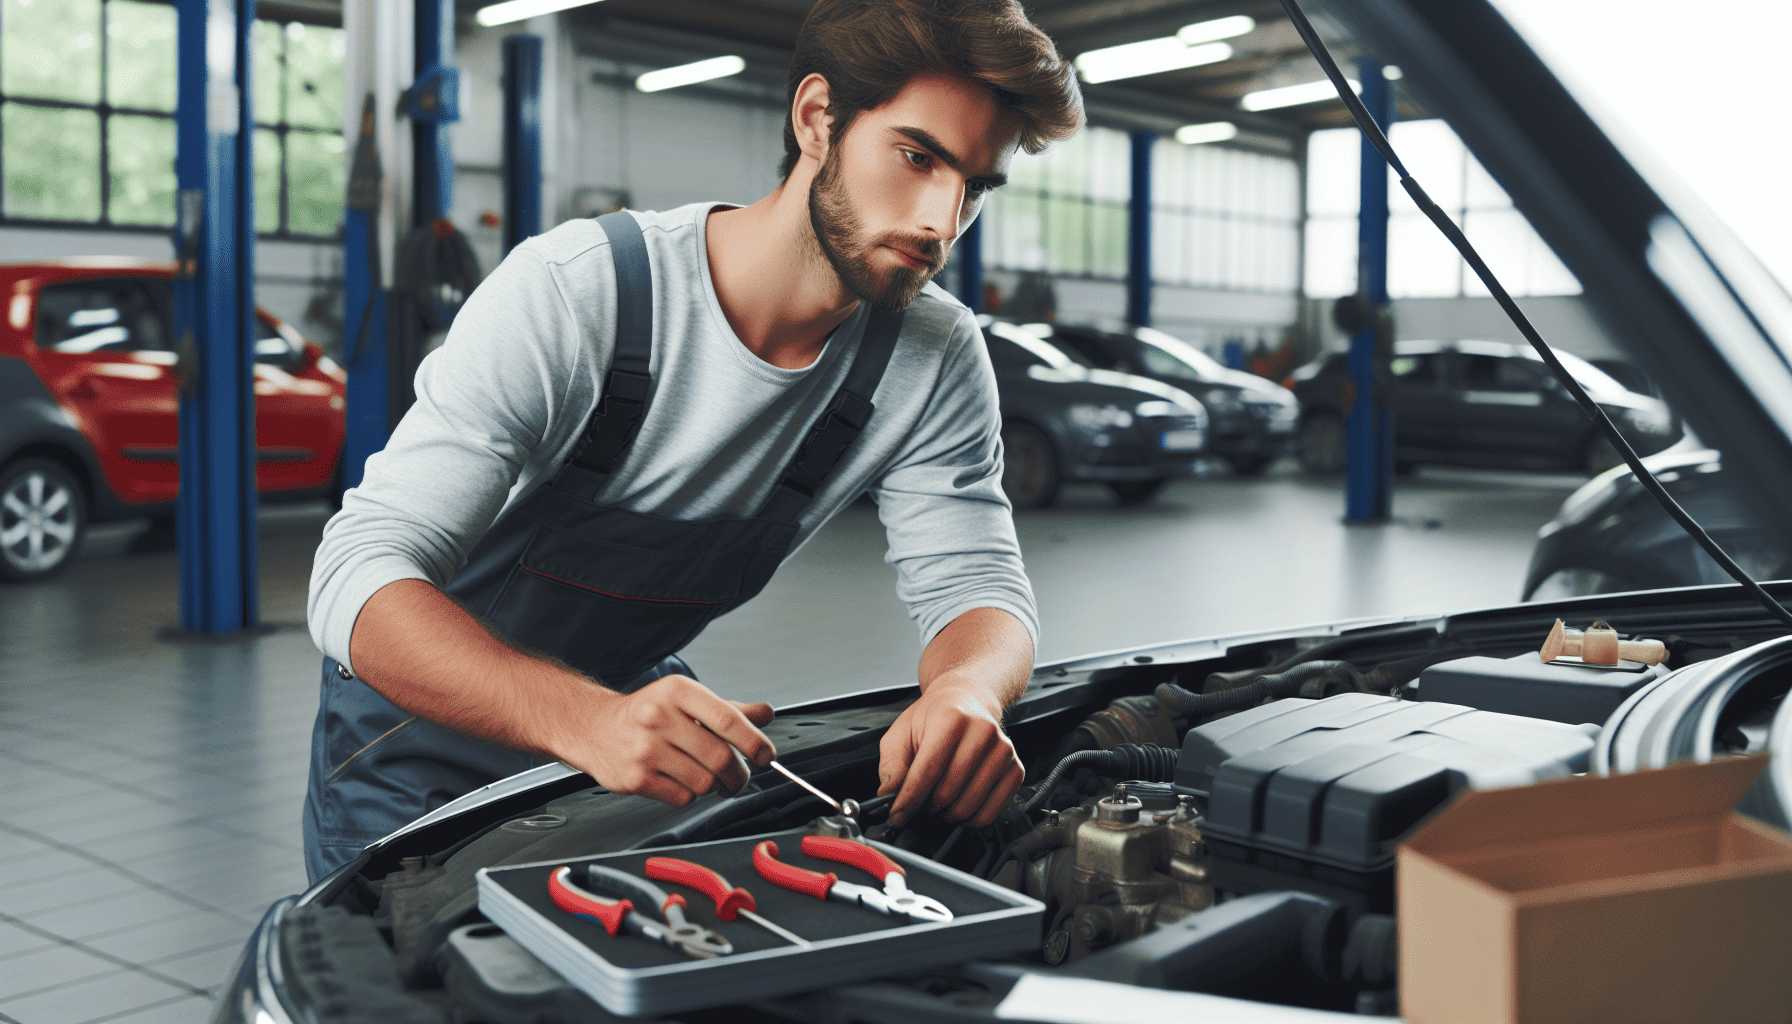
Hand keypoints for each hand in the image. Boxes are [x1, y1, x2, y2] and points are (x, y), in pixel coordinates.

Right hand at [555, 675, 774, 807]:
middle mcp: (659, 717)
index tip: (766, 755)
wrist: (593, 728)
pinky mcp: (635, 778)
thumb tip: (766, 714)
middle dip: (738, 774)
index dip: (754, 742)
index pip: (727, 719)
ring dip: (714, 787)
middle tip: (739, 777)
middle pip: (720, 757)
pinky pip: (682, 797)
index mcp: (678, 691)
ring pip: (704, 782)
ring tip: (707, 778)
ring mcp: (645, 749)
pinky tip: (680, 781)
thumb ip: (728, 710)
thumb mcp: (687, 700)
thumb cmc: (647, 713)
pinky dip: (690, 795)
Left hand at [876, 677, 1023, 828]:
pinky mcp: (1016, 769)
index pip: (927, 772)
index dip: (908, 800)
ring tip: (936, 803)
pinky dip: (969, 820)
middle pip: (947, 792)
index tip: (897, 815)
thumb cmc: (935, 717)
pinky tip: (957, 806)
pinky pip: (990, 813)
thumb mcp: (902, 732)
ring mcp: (1003, 752)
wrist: (968, 700)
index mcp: (952, 718)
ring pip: (968, 807)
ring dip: (946, 815)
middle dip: (925, 808)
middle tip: (917, 805)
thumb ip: (892, 764)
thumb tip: (889, 794)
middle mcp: (983, 733)